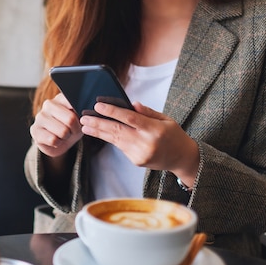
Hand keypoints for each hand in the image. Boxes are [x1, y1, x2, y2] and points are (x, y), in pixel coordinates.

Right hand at [30, 93, 82, 157]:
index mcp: (61, 98)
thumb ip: (82, 112)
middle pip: (70, 119)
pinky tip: (55, 140)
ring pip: (62, 131)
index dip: (81, 115)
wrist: (58, 142)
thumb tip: (87, 113)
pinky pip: (53, 140)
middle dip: (75, 129)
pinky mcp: (35, 130)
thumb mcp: (80, 118)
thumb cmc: (70, 128)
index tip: (81, 119)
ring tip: (63, 135)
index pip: (74, 102)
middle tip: (72, 130)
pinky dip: (57, 143)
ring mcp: (39, 117)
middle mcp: (48, 104)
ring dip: (66, 137)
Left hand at [80, 101, 198, 183]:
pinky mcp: (136, 161)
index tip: (98, 105)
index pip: (130, 118)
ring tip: (85, 125)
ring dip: (98, 132)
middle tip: (84, 117)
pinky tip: (99, 132)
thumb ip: (147, 112)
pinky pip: (121, 147)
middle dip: (99, 123)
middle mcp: (146, 143)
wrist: (181, 158)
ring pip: (115, 140)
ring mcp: (140, 154)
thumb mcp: (165, 119)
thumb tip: (131, 104)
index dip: (112, 111)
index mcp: (155, 129)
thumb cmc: (173, 135)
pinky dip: (110, 138)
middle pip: (117, 130)